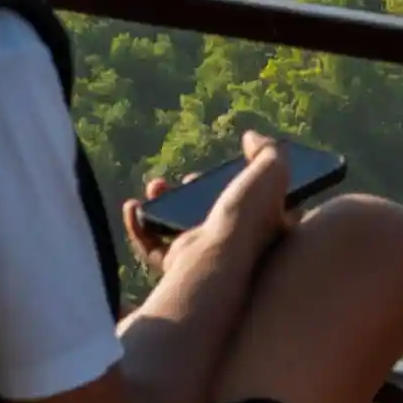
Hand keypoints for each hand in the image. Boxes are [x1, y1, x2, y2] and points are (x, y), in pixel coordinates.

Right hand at [130, 130, 294, 278]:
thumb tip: (252, 138)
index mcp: (263, 226)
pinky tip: (132, 207)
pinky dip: (139, 226)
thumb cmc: (247, 218)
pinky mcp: (178, 265)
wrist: (216, 258)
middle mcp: (235, 245)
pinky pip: (152, 245)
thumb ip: (269, 151)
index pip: (256, 201)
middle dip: (193, 189)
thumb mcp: (270, 173)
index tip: (229, 168)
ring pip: (178, 226)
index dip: (241, 181)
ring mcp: (204, 255)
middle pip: (211, 210)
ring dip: (162, 202)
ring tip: (155, 186)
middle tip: (188, 179)